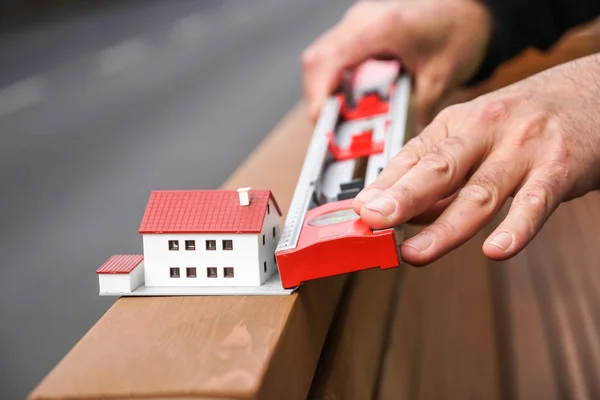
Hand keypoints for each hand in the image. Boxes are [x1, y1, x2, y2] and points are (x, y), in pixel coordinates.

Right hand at [301, 0, 491, 126]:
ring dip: (323, 93)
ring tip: (335, 121)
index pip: (330, 61)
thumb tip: (398, 147)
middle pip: (317, 62)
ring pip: (320, 60)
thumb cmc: (461, 31)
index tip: (321, 124)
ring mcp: (358, 24)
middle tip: (327, 130)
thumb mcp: (441, 78)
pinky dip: (333, 83)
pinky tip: (345, 103)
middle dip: (318, 100)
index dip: (318, 96)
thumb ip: (416, 113)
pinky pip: (332, 58)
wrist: (471, 10)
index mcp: (382, 28)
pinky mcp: (359, 32)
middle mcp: (363, 21)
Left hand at [352, 53, 599, 265]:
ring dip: (444, 227)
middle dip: (402, 198)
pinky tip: (495, 250)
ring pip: (479, 192)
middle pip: (438, 169)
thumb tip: (403, 213)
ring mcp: (523, 148)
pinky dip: (516, 228)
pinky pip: (536, 201)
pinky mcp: (560, 166)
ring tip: (415, 253)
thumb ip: (441, 175)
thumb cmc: (523, 118)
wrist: (590, 90)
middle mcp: (486, 130)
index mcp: (457, 123)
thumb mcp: (474, 134)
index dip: (382, 185)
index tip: (357, 211)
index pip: (412, 157)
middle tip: (373, 222)